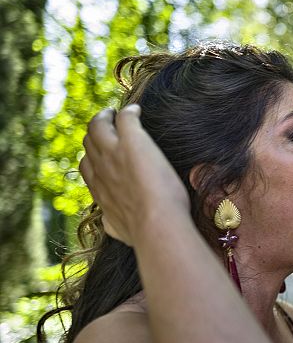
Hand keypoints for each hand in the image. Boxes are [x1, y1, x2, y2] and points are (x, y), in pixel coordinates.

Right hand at [79, 104, 189, 245]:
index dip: (94, 157)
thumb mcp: (117, 229)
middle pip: (89, 142)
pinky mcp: (131, 141)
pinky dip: (129, 112)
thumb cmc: (142, 232)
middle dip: (96, 132)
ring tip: (114, 112)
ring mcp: (113, 152)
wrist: (155, 224)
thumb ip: (110, 222)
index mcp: (98, 190)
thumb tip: (108, 224)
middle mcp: (100, 168)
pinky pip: (125, 118)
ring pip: (99, 125)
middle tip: (107, 124)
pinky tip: (137, 110)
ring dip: (106, 116)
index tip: (104, 153)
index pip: (87, 166)